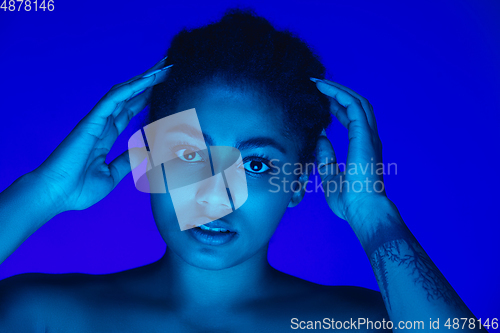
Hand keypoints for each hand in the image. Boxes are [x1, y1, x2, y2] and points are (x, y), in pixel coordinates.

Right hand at [31, 58, 171, 212]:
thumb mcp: (112, 174)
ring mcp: (97, 121)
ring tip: (162, 66)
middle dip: (148, 83)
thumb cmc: (78, 189)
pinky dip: (130, 88)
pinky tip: (147, 79)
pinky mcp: (91, 121)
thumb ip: (127, 161)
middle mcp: (102, 125)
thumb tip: (143, 152)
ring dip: (143, 79)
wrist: (56, 195)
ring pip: (123, 92)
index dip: (145, 98)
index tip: (162, 89)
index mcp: (106, 137)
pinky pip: (112, 99)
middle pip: (129, 97)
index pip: (129, 111)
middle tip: (167, 68)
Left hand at [312, 78, 387, 226]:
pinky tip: (324, 89)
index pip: (352, 119)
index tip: (321, 101)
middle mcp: (369, 138)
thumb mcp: (330, 176)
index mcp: (363, 148)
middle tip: (317, 86)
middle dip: (338, 93)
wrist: (363, 210)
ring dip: (338, 90)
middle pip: (357, 105)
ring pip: (357, 101)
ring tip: (318, 83)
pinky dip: (339, 94)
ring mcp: (369, 136)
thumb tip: (319, 139)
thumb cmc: (350, 200)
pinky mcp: (364, 135)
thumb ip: (326, 157)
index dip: (337, 107)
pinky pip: (353, 106)